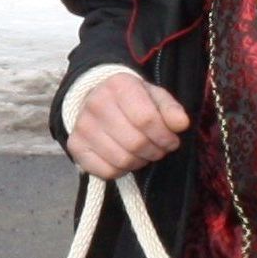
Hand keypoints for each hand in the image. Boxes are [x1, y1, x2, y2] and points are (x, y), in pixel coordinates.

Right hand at [67, 71, 189, 179]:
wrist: (99, 99)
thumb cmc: (133, 100)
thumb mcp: (155, 97)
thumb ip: (171, 109)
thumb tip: (181, 124)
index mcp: (119, 85)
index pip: (147, 120)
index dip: (165, 136)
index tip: (171, 140)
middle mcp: (96, 103)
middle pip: (136, 142)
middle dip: (155, 151)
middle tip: (158, 148)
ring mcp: (82, 125)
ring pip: (122, 160)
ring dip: (139, 161)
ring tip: (143, 153)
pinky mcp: (75, 145)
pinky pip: (106, 172)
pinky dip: (121, 171)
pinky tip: (125, 158)